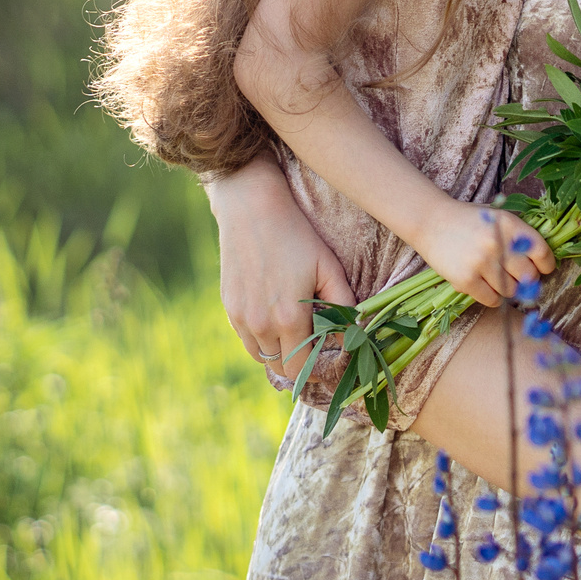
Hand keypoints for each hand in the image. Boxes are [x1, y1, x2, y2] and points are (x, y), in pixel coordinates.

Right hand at [209, 157, 349, 375]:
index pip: (301, 367)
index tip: (328, 362)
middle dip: (299, 365)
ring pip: (260, 356)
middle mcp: (260, 324)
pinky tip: (275, 320)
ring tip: (295, 336)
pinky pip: (246, 338)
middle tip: (314, 349)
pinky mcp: (229, 306)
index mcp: (289, 318)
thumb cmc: (297, 235)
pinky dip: (261, 338)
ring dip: (278, 353)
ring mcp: (240, 316)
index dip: (316, 371)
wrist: (251, 208)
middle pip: (280, 368)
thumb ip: (343, 306)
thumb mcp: (328, 268)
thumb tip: (352, 334)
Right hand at [415, 204, 557, 306]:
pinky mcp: (466, 279)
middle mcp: (498, 243)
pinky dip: (493, 297)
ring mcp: (481, 262)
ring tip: (495, 277)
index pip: (542, 253)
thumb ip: (519, 237)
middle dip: (526, 279)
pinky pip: (493, 300)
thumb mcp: (498, 218)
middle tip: (516, 276)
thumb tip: (542, 266)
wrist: (431, 222)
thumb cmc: (470, 222)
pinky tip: (485, 286)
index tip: (543, 269)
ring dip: (507, 288)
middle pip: (529, 276)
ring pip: (511, 291)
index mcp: (509, 225)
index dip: (546, 265)